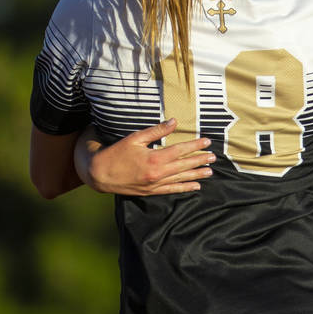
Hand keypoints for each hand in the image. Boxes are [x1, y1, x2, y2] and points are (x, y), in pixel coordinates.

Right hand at [82, 119, 214, 195]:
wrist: (99, 174)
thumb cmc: (116, 153)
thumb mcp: (135, 138)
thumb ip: (156, 131)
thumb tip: (173, 122)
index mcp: (154, 158)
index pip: (180, 150)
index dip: (195, 145)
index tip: (207, 141)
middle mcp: (158, 173)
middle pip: (184, 165)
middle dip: (200, 160)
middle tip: (213, 157)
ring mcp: (155, 184)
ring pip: (181, 179)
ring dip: (196, 174)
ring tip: (210, 171)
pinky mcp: (151, 191)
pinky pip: (172, 190)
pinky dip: (185, 188)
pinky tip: (196, 187)